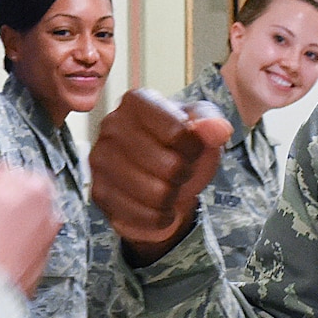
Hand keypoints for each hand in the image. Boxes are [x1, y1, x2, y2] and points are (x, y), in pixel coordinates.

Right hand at [89, 89, 233, 264]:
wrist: (160, 180)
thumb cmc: (180, 149)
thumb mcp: (202, 130)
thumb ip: (212, 123)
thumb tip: (218, 129)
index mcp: (137, 102)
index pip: (178, 131)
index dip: (194, 147)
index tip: (191, 147)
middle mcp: (112, 126)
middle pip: (169, 166)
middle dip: (184, 174)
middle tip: (179, 170)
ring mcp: (101, 160)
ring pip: (155, 193)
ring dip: (172, 196)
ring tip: (167, 186)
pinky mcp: (99, 192)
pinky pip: (142, 215)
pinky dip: (159, 216)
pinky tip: (157, 205)